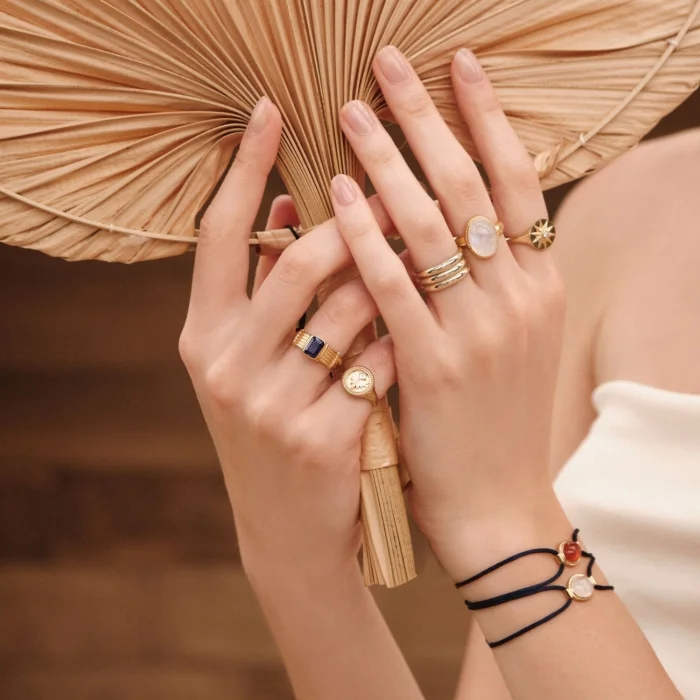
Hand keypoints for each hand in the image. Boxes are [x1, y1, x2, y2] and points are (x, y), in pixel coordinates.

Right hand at [179, 97, 396, 584]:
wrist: (288, 531)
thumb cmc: (274, 428)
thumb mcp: (249, 363)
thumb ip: (264, 292)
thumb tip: (295, 210)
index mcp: (200, 338)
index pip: (216, 233)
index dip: (243, 168)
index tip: (270, 108)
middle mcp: (223, 367)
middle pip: (296, 260)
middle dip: (354, 223)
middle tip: (392, 194)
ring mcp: (271, 407)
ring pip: (349, 308)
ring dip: (392, 277)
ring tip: (420, 258)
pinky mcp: (323, 440)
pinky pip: (384, 361)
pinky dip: (408, 338)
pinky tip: (422, 337)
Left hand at [329, 48, 566, 578]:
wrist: (498, 504)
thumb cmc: (494, 420)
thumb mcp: (510, 341)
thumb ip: (490, 281)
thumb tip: (445, 218)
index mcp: (541, 285)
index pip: (517, 180)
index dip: (488, 117)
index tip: (458, 66)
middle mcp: (520, 297)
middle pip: (472, 185)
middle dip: (430, 117)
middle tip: (390, 64)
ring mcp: (482, 331)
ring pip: (432, 224)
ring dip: (390, 160)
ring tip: (352, 111)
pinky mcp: (438, 366)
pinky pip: (395, 285)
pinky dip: (366, 236)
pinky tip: (338, 195)